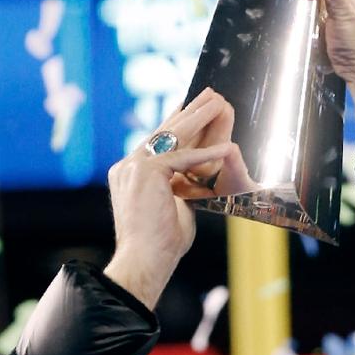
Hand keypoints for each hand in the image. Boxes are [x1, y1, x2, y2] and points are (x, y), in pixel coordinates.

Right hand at [105, 89, 244, 307]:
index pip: (157, 141)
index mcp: (128, 172)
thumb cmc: (159, 244)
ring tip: (218, 103)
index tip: (191, 107)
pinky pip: (181, 158)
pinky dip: (206, 155)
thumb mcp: (172, 206)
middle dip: (189, 111)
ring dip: (198, 119)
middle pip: (164, 131)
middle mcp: (127, 166)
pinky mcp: (145, 173)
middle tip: (208, 94)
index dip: (176, 122)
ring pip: (171, 136)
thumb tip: (198, 179)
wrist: (143, 261)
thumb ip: (180, 187)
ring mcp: (133, 167)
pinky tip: (227, 148)